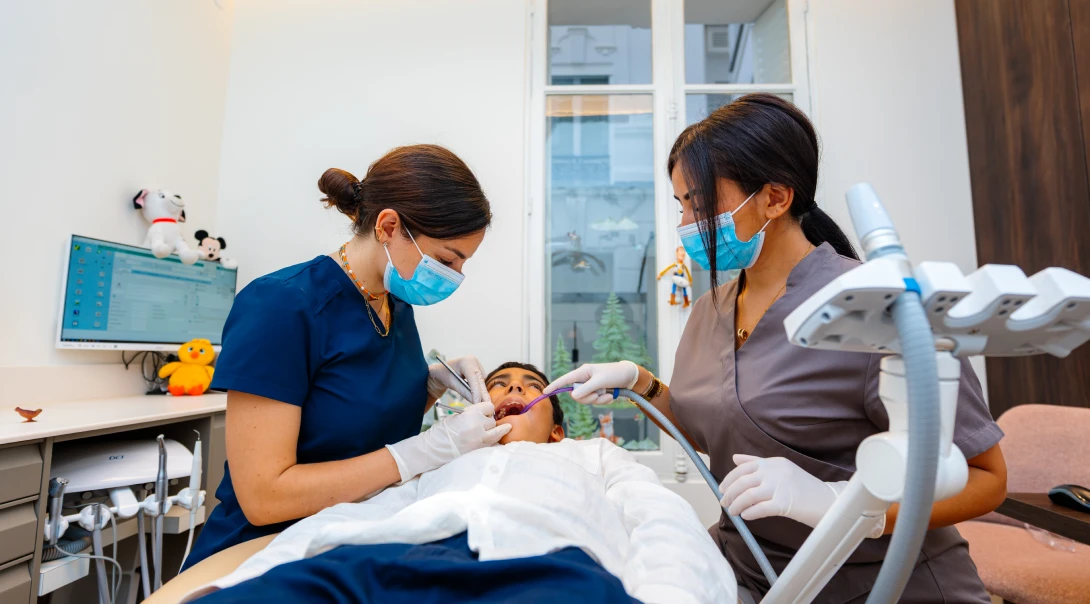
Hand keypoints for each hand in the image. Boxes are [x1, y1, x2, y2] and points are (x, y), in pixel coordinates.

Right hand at [386, 401, 510, 481]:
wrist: (435, 448)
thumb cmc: (443, 431)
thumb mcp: (457, 416)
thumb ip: (471, 415)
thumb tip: (482, 415)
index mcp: (471, 413)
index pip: (489, 407)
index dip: (487, 409)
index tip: (485, 411)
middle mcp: (478, 425)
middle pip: (492, 420)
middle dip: (489, 421)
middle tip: (483, 423)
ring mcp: (480, 438)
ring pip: (496, 431)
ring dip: (497, 430)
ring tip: (506, 427)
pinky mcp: (480, 449)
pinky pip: (493, 442)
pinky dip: (496, 438)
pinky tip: (501, 436)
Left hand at [428, 356, 487, 403]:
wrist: (440, 371)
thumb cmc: (443, 375)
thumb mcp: (452, 384)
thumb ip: (464, 392)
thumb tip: (475, 402)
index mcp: (466, 362)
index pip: (474, 378)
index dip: (477, 392)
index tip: (478, 403)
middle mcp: (473, 361)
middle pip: (480, 380)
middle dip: (482, 393)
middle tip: (486, 405)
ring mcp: (476, 364)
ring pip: (482, 381)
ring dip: (481, 391)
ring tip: (481, 402)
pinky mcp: (478, 369)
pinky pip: (481, 380)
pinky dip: (479, 388)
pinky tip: (478, 395)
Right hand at [544, 361, 639, 405]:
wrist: (630, 376)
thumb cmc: (615, 374)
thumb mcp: (600, 381)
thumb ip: (586, 389)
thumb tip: (573, 396)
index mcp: (583, 373)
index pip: (565, 380)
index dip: (555, 386)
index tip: (545, 392)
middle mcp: (584, 380)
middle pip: (577, 395)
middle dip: (589, 398)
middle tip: (600, 393)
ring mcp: (591, 387)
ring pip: (586, 400)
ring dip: (598, 400)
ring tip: (608, 394)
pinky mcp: (597, 392)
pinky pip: (595, 402)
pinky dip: (603, 401)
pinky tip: (611, 395)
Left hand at [718, 454, 842, 528]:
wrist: (828, 502)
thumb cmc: (804, 488)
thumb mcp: (782, 469)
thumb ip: (758, 463)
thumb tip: (735, 458)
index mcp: (774, 462)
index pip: (744, 467)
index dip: (730, 478)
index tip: (722, 488)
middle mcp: (776, 472)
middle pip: (743, 481)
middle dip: (729, 493)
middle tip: (724, 503)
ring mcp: (780, 487)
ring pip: (748, 495)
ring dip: (736, 504)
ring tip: (733, 511)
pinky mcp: (784, 504)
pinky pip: (759, 508)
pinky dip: (749, 513)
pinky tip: (745, 516)